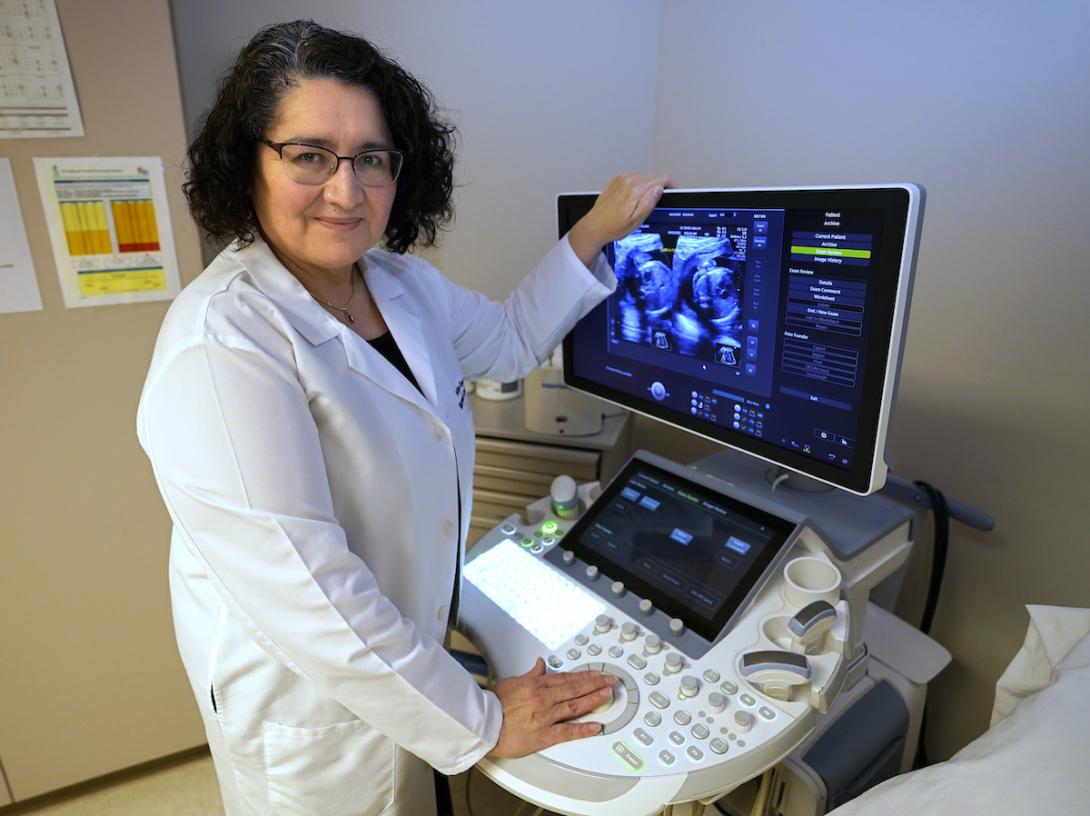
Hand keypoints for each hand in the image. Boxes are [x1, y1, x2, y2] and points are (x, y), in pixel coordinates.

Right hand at [485, 657, 616, 757]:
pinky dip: (583, 729)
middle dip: (595, 683)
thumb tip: (541, 664)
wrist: (484, 724)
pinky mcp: (544, 734)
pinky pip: (567, 732)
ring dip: (594, 699)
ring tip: (607, 695)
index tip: (597, 674)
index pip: (567, 677)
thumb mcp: (513, 681)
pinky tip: (596, 726)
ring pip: (575, 705)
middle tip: (610, 681)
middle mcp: (545, 698)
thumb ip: (531, 674)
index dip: (585, 675)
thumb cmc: (494, 704)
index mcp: (538, 684)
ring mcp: (546, 716)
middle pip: (576, 688)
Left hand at [568, 172, 671, 266]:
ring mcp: (620, 178)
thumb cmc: (613, 227)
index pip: (661, 177)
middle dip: (659, 187)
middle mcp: (627, 179)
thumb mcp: (637, 220)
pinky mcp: (616, 181)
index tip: (673, 192)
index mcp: (635, 188)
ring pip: (643, 177)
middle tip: (657, 203)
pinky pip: (633, 180)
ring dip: (648, 187)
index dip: (670, 185)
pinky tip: (632, 200)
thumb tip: (659, 189)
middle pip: (653, 176)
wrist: (595, 226)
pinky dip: (637, 187)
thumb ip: (649, 202)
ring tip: (642, 204)